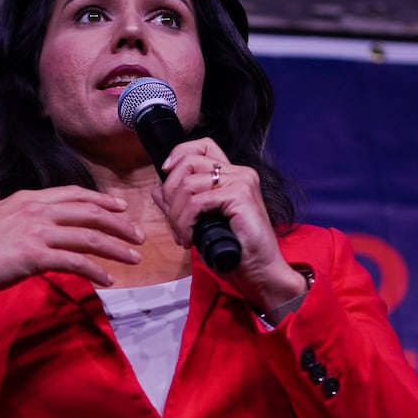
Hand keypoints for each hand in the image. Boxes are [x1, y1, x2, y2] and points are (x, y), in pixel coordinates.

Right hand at [0, 167, 145, 327]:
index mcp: (26, 199)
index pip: (73, 195)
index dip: (101, 200)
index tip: (121, 207)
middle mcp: (35, 211)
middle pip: (89, 213)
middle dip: (118, 223)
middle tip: (138, 236)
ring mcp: (36, 233)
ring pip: (88, 237)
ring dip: (115, 248)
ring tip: (134, 258)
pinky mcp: (34, 256)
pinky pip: (75, 262)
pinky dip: (96, 271)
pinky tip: (109, 281)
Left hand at [151, 139, 307, 311]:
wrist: (260, 272)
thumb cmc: (234, 251)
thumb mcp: (199, 224)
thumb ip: (180, 204)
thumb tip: (157, 189)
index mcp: (232, 175)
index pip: (203, 145)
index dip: (179, 153)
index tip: (165, 174)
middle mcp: (239, 172)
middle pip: (189, 162)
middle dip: (170, 192)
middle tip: (174, 222)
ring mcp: (241, 182)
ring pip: (187, 184)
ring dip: (175, 214)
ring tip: (182, 235)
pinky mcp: (239, 196)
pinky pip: (196, 203)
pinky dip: (185, 223)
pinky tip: (189, 239)